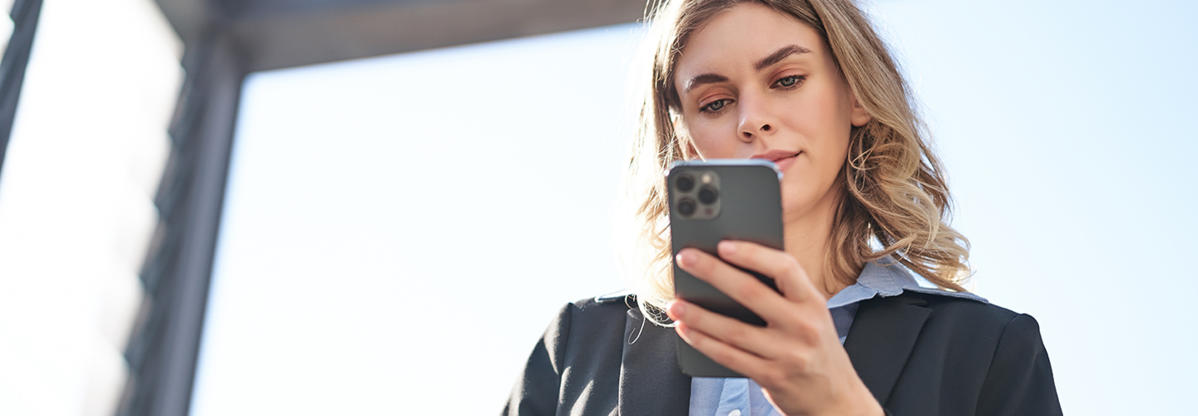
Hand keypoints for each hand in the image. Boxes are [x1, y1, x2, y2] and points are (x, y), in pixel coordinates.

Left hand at [666, 240, 882, 415]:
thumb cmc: (814, 346)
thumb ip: (783, 293)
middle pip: (751, 293)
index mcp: (813, 302)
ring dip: (698, 314)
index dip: (753, 254)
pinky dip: (704, 341)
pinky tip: (686, 329)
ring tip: (674, 302)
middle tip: (685, 258)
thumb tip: (731, 265)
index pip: (785, 268)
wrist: (835, 398)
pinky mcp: (771, 376)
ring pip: (733, 329)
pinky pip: (729, 356)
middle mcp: (802, 326)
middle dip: (713, 272)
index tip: (723, 244)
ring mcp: (787, 354)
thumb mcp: (812, 314)